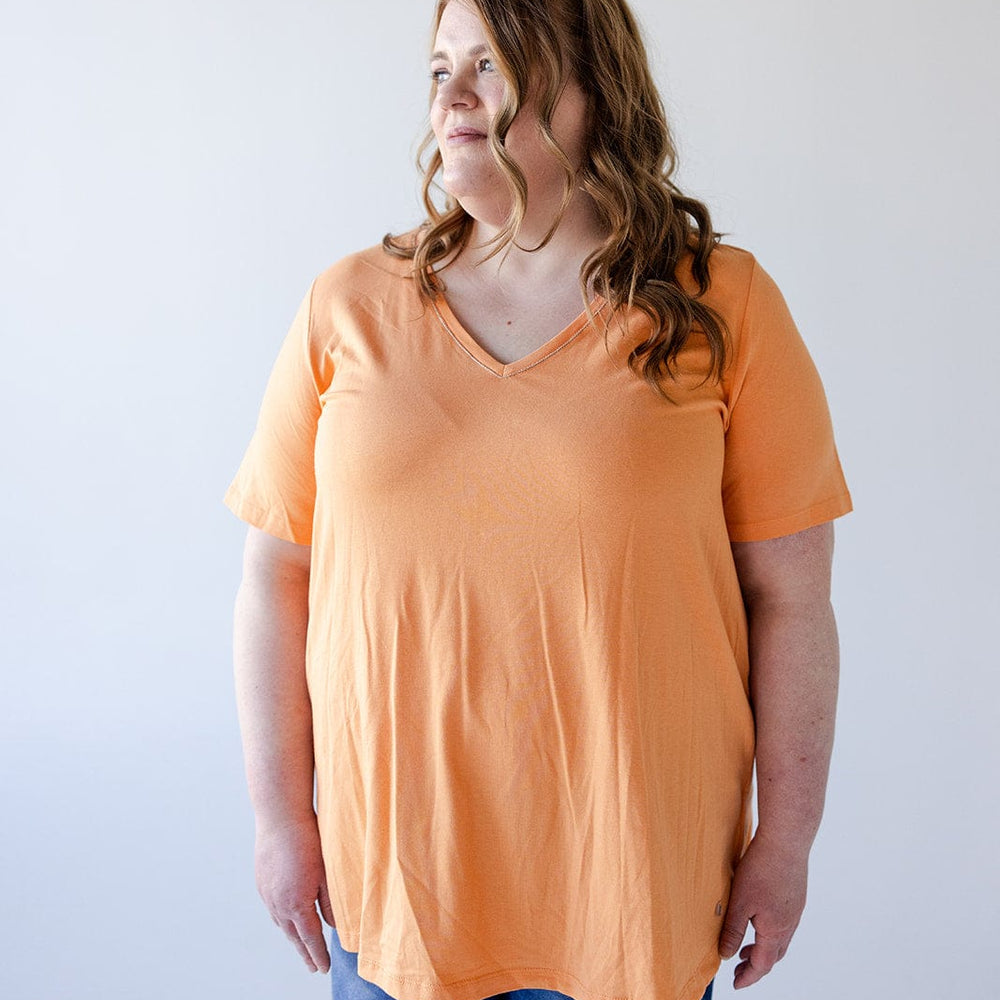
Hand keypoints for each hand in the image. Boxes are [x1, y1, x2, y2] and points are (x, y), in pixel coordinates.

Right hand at [254, 815, 334, 972]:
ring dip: (293, 938)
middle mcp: (279, 904)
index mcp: (297, 904)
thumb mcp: (327, 872)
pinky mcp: (262, 883)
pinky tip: (287, 919)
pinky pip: (272, 910)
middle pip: (294, 937)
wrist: (280, 817)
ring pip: (281, 924)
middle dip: (305, 953)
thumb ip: (331, 902)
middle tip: (312, 967)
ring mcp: (268, 894)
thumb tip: (335, 926)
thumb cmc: (308, 840)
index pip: (311, 938)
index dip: (318, 954)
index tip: (324, 968)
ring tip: (302, 947)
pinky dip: (282, 920)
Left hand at [718, 835, 807, 988]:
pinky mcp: (796, 896)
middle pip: (774, 955)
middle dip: (756, 964)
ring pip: (780, 938)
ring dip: (764, 947)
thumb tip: (725, 955)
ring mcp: (795, 909)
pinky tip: (759, 917)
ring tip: (746, 946)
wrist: (786, 841)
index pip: (762, 964)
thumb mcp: (740, 902)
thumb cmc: (761, 870)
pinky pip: (784, 922)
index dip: (748, 976)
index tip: (736, 984)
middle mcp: (789, 924)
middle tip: (739, 967)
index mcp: (775, 931)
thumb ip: (733, 931)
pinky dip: (770, 930)